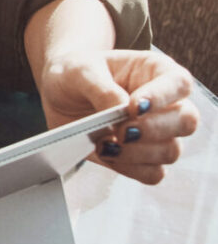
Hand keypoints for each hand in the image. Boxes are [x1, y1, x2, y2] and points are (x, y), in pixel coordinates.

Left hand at [37, 48, 200, 183]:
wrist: (57, 94)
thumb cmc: (75, 73)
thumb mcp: (80, 70)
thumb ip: (102, 88)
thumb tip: (122, 110)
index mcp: (156, 71)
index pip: (180, 83)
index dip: (162, 97)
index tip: (134, 107)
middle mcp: (165, 103)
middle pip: (186, 121)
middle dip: (154, 130)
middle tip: (121, 131)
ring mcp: (158, 133)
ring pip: (171, 151)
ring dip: (137, 152)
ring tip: (104, 144)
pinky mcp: (143, 158)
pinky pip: (153, 173)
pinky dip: (130, 168)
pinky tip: (108, 154)